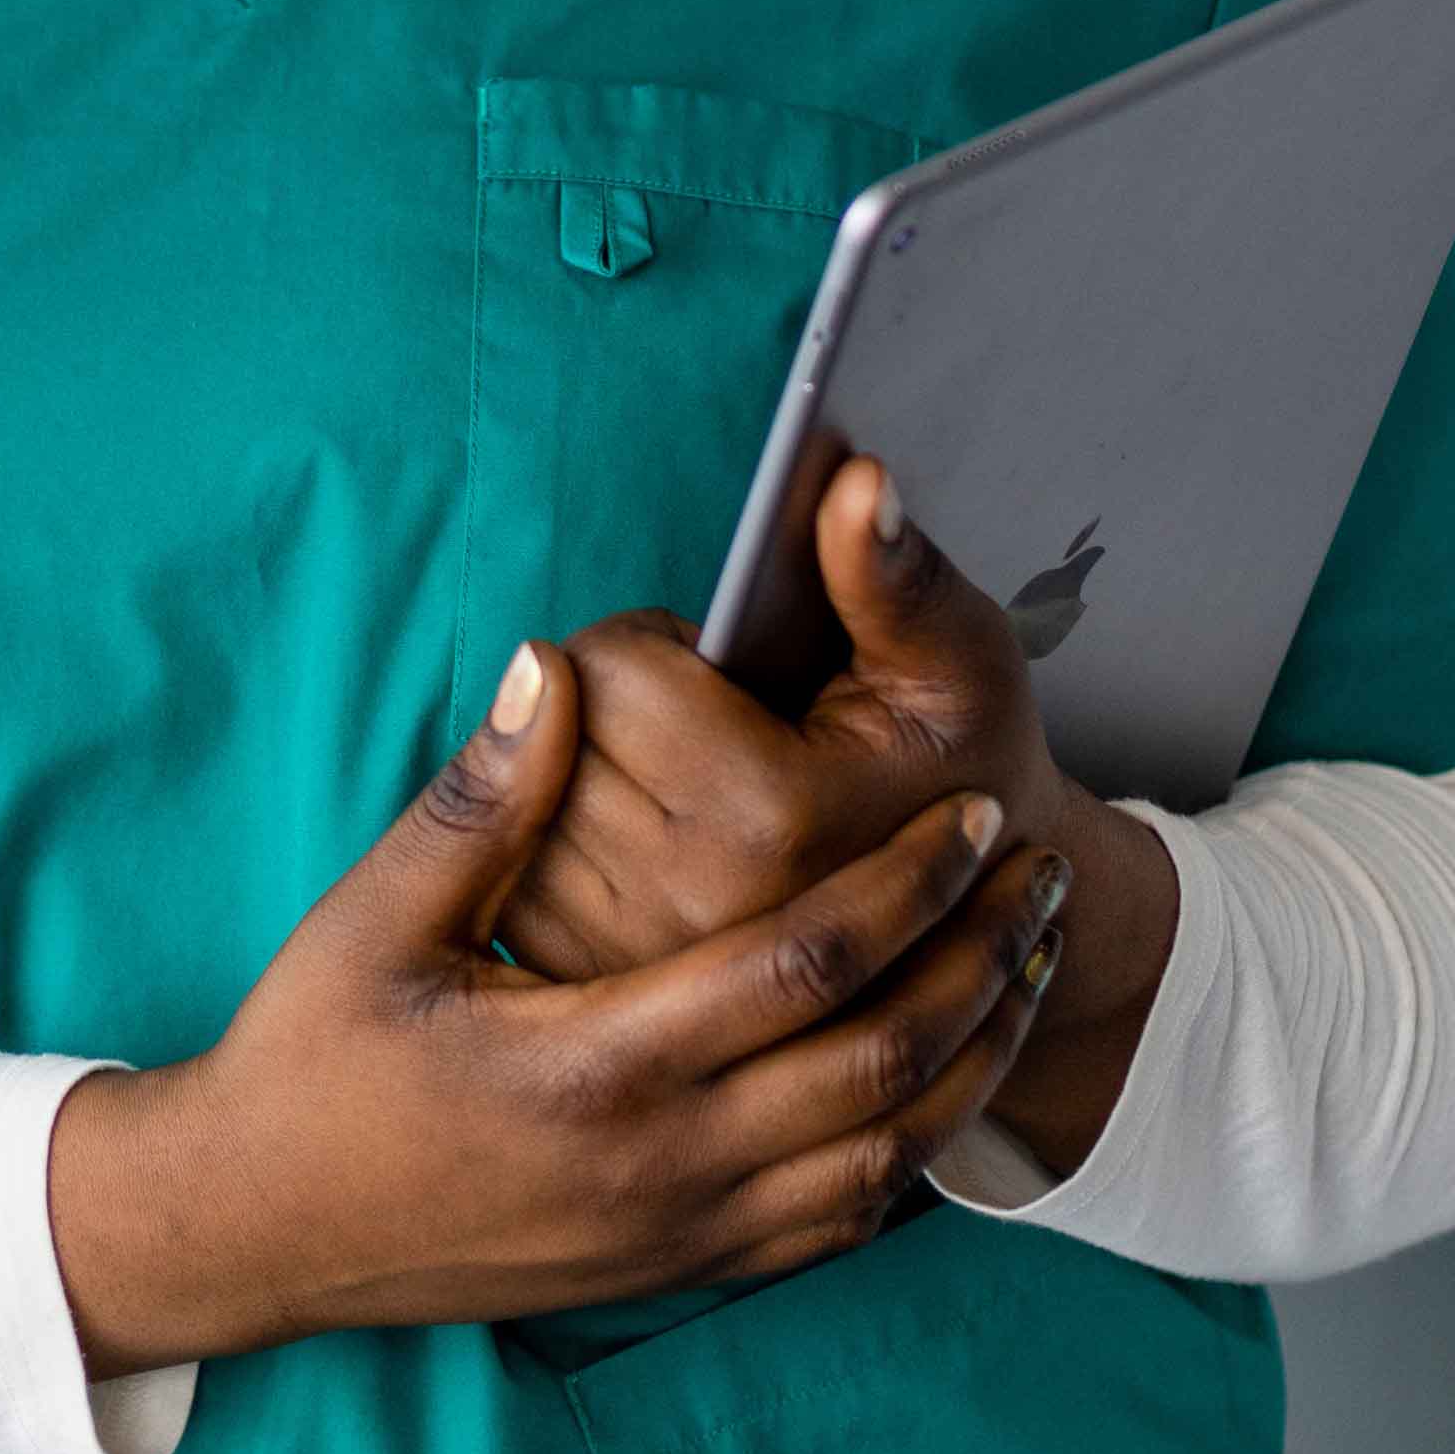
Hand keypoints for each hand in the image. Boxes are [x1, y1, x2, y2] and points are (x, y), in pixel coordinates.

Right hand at [47, 659, 1071, 1371]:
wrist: (261, 1226)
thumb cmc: (310, 1063)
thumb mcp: (371, 923)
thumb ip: (482, 802)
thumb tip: (559, 671)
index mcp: (593, 1063)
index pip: (805, 961)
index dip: (908, 880)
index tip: (970, 812)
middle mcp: (663, 1160)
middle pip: (885, 1057)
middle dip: (980, 955)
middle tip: (1034, 872)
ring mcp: (684, 1229)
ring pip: (894, 1149)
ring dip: (978, 1053)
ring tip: (1026, 964)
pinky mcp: (684, 1268)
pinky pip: (848, 1221)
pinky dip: (920, 1148)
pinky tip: (944, 1081)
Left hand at [493, 455, 1185, 1174]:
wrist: (955, 929)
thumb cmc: (954, 769)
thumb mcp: (953, 662)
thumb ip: (890, 572)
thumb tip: (851, 477)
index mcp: (767, 819)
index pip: (608, 664)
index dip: (656, 640)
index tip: (717, 670)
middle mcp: (682, 902)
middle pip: (550, 722)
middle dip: (604, 697)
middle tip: (694, 725)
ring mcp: (623, 953)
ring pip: (513, 788)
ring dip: (568, 762)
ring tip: (672, 780)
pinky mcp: (575, 975)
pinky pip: (498, 855)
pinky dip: (541, 823)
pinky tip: (626, 832)